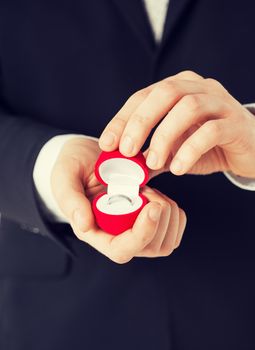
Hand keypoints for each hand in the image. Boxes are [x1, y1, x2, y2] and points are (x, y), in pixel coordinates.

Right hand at [51, 138, 185, 262]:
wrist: (88, 157)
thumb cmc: (73, 166)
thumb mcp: (64, 176)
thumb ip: (70, 199)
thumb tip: (84, 224)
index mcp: (94, 231)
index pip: (122, 250)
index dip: (142, 233)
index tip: (152, 206)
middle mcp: (115, 236)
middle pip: (149, 248)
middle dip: (158, 217)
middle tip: (145, 190)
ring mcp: (134, 231)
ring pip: (166, 241)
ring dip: (167, 212)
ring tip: (149, 191)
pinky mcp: (150, 223)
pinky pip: (174, 229)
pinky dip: (175, 212)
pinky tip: (158, 196)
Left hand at [99, 70, 254, 177]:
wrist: (248, 150)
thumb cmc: (207, 147)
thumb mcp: (173, 150)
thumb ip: (150, 157)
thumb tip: (123, 171)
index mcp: (179, 89)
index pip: (144, 96)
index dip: (122, 118)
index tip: (107, 143)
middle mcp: (199, 88)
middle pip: (165, 93)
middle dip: (141, 122)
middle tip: (127, 151)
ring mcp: (220, 102)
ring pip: (188, 107)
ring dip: (165, 136)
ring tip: (154, 163)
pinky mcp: (236, 123)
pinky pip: (211, 131)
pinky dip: (190, 150)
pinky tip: (179, 168)